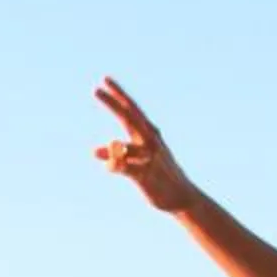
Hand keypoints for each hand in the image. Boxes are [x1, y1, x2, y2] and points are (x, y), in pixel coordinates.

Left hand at [93, 76, 200, 213]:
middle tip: (95, 89)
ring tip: (94, 152)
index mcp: (149, 133)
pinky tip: (108, 168)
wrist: (182, 197)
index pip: (131, 109)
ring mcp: (149, 158)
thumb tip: (94, 151)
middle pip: (129, 118)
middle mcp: (150, 141)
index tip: (105, 80)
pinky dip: (115, 166)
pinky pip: (126, 168)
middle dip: (112, 104)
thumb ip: (116, 155)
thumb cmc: (158, 176)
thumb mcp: (135, 163)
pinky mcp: (146, 176)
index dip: (118, 95)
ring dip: (111, 148)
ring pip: (127, 146)